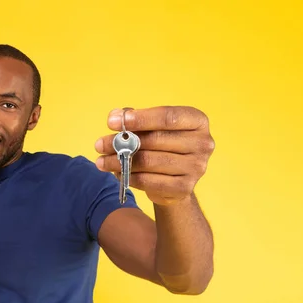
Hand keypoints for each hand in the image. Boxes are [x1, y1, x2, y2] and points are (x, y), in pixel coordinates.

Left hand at [95, 106, 214, 205]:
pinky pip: (148, 181)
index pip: (167, 117)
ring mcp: (196, 167)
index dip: (140, 118)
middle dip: (122, 142)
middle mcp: (203, 143)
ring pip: (149, 162)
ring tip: (101, 161)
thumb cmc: (162, 146)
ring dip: (119, 162)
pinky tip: (117, 173)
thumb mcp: (151, 128)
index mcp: (197, 121)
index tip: (112, 121)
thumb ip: (134, 118)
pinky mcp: (185, 187)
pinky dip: (129, 177)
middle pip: (155, 140)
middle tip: (99, 144)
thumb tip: (116, 115)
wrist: (175, 180)